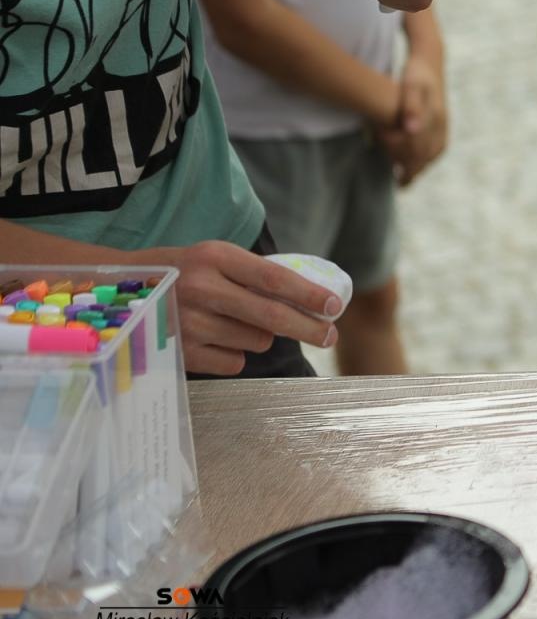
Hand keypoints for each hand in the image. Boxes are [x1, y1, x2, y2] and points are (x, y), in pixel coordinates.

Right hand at [132, 242, 341, 375]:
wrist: (120, 290)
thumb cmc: (185, 271)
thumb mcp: (216, 258)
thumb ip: (256, 276)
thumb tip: (313, 302)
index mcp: (214, 257)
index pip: (273, 278)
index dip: (308, 294)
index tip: (335, 306)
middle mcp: (200, 288)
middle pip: (271, 317)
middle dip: (309, 328)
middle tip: (330, 336)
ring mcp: (187, 323)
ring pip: (256, 341)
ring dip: (259, 335)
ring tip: (234, 320)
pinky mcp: (179, 353)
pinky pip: (234, 362)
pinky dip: (235, 354)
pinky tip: (214, 338)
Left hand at [378, 55, 448, 185]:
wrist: (429, 59)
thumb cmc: (415, 72)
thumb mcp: (411, 85)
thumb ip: (410, 107)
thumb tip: (411, 130)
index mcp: (435, 119)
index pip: (422, 152)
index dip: (409, 166)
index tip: (399, 180)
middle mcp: (442, 123)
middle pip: (429, 155)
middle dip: (416, 170)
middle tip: (402, 185)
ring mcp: (444, 122)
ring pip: (434, 151)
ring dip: (422, 165)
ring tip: (408, 177)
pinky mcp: (442, 119)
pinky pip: (437, 144)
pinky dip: (427, 155)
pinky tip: (417, 158)